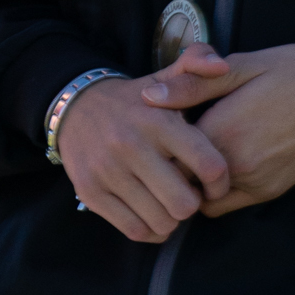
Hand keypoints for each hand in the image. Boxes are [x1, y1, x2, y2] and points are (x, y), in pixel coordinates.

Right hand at [53, 67, 231, 243]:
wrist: (75, 108)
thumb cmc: (133, 101)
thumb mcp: (163, 78)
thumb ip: (197, 64)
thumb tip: (220, 66)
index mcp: (158, 121)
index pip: (208, 165)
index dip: (220, 183)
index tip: (214, 184)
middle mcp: (132, 147)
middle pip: (184, 203)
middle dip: (192, 203)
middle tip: (187, 193)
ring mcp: (108, 172)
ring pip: (160, 221)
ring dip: (171, 219)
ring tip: (168, 203)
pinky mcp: (91, 193)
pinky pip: (134, 230)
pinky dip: (150, 230)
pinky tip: (152, 215)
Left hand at [144, 41, 294, 216]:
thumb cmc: (293, 73)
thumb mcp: (242, 67)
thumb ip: (193, 84)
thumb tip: (148, 97)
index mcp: (220, 130)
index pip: (165, 150)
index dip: (158, 140)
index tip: (161, 128)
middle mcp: (232, 164)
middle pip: (178, 176)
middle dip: (171, 163)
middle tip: (173, 144)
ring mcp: (251, 182)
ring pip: (199, 195)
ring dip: (192, 180)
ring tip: (197, 155)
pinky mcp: (267, 193)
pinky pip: (225, 204)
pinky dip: (215, 192)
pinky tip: (219, 168)